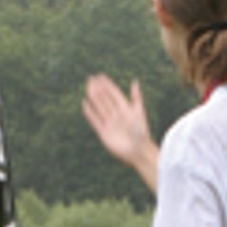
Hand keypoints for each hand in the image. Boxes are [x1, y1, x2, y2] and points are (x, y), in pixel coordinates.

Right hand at [82, 75, 158, 189]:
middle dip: (98, 89)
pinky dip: (90, 113)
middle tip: (91, 79)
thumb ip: (136, 97)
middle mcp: (116, 115)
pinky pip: (95, 120)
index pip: (114, 94)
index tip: (100, 76)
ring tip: (87, 88)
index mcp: (125, 109)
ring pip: (99, 107)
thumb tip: (134, 81)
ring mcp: (109, 123)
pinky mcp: (103, 132)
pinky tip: (85, 104)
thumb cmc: (141, 132)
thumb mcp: (139, 112)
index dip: (108, 85)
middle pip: (105, 99)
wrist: (137, 150)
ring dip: (93, 98)